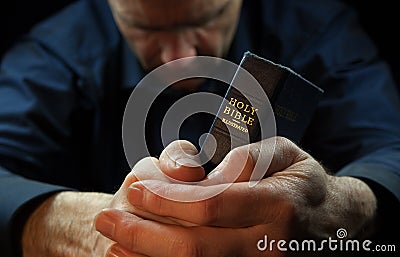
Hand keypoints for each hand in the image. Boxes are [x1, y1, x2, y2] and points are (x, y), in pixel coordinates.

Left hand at [96, 137, 377, 256]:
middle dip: (142, 234)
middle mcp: (270, 246)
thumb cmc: (302, 180)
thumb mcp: (283, 152)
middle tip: (107, 218)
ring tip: (113, 244)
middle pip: (194, 248)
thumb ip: (245, 158)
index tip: (135, 189)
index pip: (210, 206)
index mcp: (278, 205)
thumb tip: (202, 178)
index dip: (166, 201)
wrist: (334, 222)